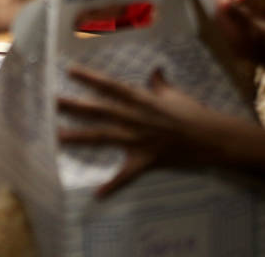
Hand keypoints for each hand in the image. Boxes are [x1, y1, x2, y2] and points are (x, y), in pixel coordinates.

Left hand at [58, 65, 231, 195]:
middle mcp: (136, 118)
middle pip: (99, 110)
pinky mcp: (147, 160)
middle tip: (51, 101)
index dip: (90, 78)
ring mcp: (139, 139)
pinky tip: (98, 194)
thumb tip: (155, 71)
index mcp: (141, 100)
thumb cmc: (194, 113)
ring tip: (57, 136)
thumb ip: (159, 83)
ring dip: (80, 137)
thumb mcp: (174, 95)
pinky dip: (114, 185)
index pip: (110, 86)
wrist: (213, 138)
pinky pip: (128, 174)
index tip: (69, 70)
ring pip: (104, 136)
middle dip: (75, 105)